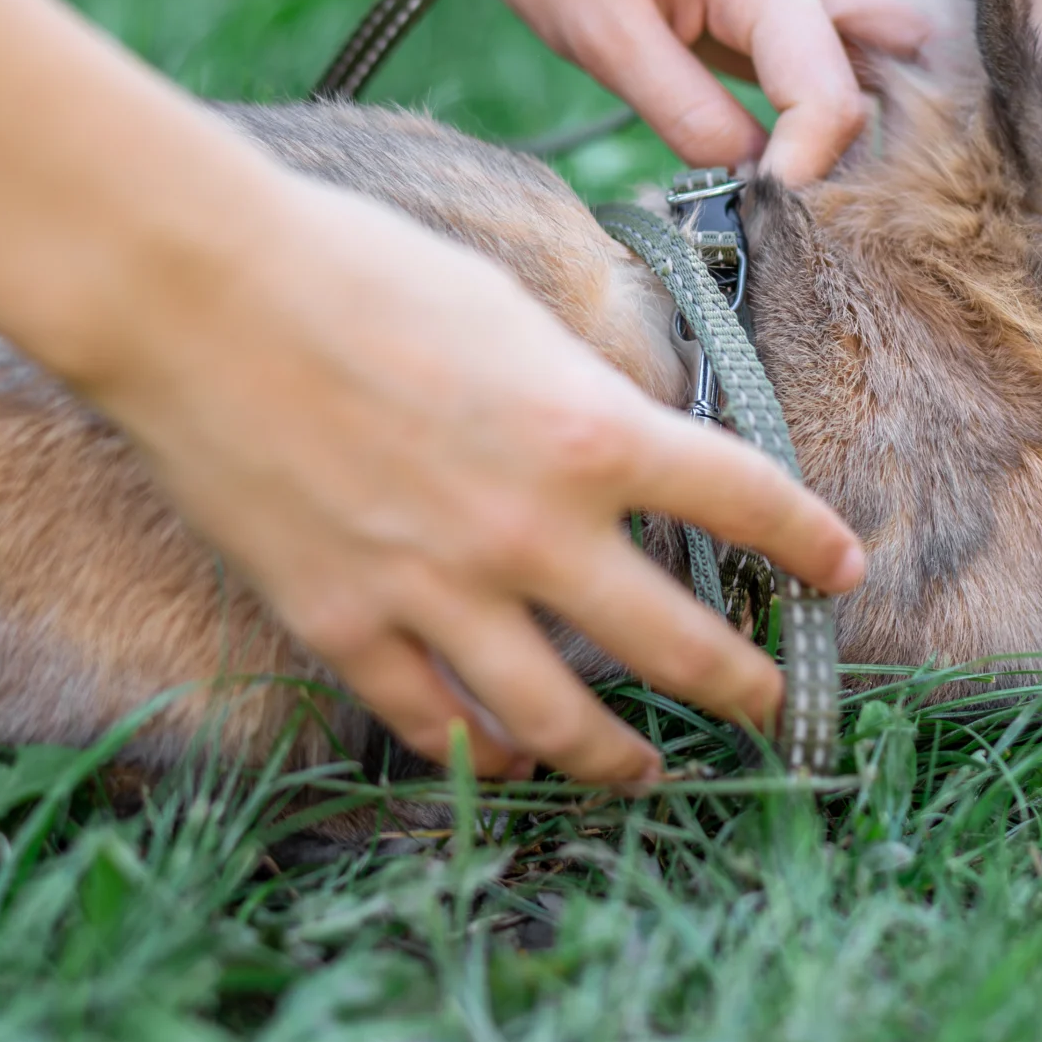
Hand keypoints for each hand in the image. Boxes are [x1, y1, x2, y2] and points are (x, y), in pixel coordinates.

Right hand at [90, 167, 867, 784]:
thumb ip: (574, 391)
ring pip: (561, 722)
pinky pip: (434, 721)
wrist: (200, 294)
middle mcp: (533, 530)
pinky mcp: (345, 626)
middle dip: (744, 687)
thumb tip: (613, 434)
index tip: (841, 568)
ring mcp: (437, 591)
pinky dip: (481, 750)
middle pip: (678, 645)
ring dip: (622, 759)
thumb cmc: (354, 267)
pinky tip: (507, 758)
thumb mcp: (509, 309)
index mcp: (590, 431)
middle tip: (769, 706)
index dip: (809, 541)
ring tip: (649, 774)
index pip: (745, 499)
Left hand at [477, 0, 968, 181]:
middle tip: (886, 205)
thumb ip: (687, 114)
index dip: (806, 173)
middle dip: (936, 129)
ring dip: (922, 118)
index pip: (831, 98)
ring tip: (886, 192)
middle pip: (934, 44)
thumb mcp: (605, 38)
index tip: (760, 216)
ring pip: (923, 47)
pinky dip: (885, 111)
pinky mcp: (807, 9)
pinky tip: (860, 166)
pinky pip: (878, 59)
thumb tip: (752, 188)